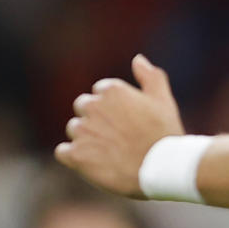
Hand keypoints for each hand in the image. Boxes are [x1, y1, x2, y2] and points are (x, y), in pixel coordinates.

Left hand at [53, 56, 184, 197]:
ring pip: (74, 129)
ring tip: (110, 151)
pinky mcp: (75, 154)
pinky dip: (75, 156)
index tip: (128, 120)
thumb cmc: (165, 133)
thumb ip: (150, 76)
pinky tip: (94, 162)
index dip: (115, 107)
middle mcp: (92, 106)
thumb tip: (137, 59)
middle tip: (118, 136)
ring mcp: (82, 130)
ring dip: (87, 137)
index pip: (100, 92)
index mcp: (111, 90)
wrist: (162, 168)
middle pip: (83, 107)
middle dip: (96, 119)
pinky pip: (63, 152)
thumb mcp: (163, 100)